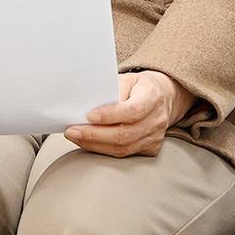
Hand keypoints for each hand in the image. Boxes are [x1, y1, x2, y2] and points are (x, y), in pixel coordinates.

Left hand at [66, 70, 190, 157]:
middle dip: (94, 134)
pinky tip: (90, 143)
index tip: (88, 115)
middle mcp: (157, 119)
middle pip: (125, 134)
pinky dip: (104, 149)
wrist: (162, 97)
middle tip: (72, 131)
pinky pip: (124, 154)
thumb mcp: (127, 79)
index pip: (133, 110)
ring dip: (95, 144)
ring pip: (123, 149)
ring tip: (76, 137)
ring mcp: (155, 137)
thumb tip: (87, 104)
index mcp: (153, 96)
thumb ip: (111, 90)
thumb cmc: (139, 87)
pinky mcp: (151, 149)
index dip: (110, 115)